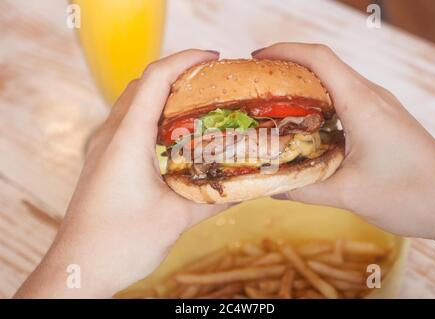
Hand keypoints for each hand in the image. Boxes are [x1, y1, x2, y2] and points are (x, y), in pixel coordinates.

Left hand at [15, 49, 226, 297]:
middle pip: (144, 84)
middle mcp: (110, 135)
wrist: (79, 268)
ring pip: (134, 103)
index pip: (155, 79)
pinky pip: (129, 124)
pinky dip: (154, 117)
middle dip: (178, 74)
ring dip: (164, 95)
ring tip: (198, 103)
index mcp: (127, 139)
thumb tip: (249, 187)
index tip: (214, 58)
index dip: (185, 60)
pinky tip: (176, 137)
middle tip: (213, 81)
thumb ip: (214, 198)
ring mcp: (103, 146)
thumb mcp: (176, 218)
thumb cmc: (120, 243)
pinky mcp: (103, 160)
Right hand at [253, 43, 434, 248]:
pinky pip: (345, 99)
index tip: (257, 59)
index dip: (285, 51)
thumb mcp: (349, 194)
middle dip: (287, 67)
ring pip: (335, 82)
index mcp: (362, 105)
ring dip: (304, 86)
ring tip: (274, 104)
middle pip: (324, 65)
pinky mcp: (382, 118)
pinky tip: (305, 125)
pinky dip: (319, 104)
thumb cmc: (410, 195)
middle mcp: (371, 97)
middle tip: (258, 85)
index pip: (319, 59)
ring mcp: (379, 106)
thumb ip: (304, 189)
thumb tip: (270, 187)